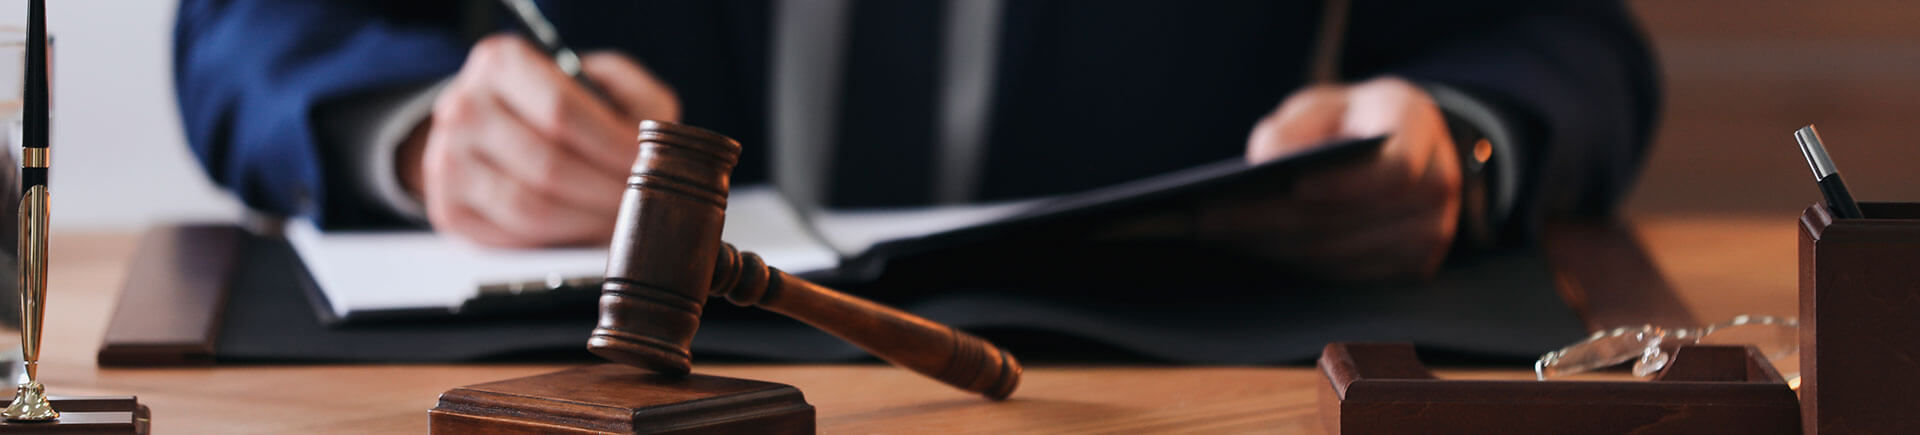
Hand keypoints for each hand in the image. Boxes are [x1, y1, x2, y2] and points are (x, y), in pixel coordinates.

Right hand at [401, 35, 679, 247]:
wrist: (496, 127)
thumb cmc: (563, 105)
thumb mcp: (604, 82)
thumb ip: (634, 96)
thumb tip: (647, 146)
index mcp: (501, 62)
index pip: (560, 110)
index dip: (611, 146)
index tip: (644, 167)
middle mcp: (462, 106)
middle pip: (547, 164)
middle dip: (605, 193)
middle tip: (639, 206)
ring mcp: (446, 159)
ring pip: (528, 206)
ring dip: (585, 223)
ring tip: (617, 221)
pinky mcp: (447, 209)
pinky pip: (510, 237)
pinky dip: (555, 241)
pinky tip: (581, 230)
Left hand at [1199, 76, 1461, 281]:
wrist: (1399, 148)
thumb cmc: (1351, 121)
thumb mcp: (1321, 105)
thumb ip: (1293, 128)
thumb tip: (1264, 165)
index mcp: (1419, 128)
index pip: (1395, 169)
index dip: (1345, 185)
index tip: (1293, 187)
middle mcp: (1437, 183)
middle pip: (1355, 219)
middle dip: (1276, 220)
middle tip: (1212, 218)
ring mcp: (1430, 232)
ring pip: (1344, 254)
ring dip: (1276, 247)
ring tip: (1217, 234)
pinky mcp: (1412, 267)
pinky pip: (1346, 274)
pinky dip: (1295, 262)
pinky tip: (1250, 248)